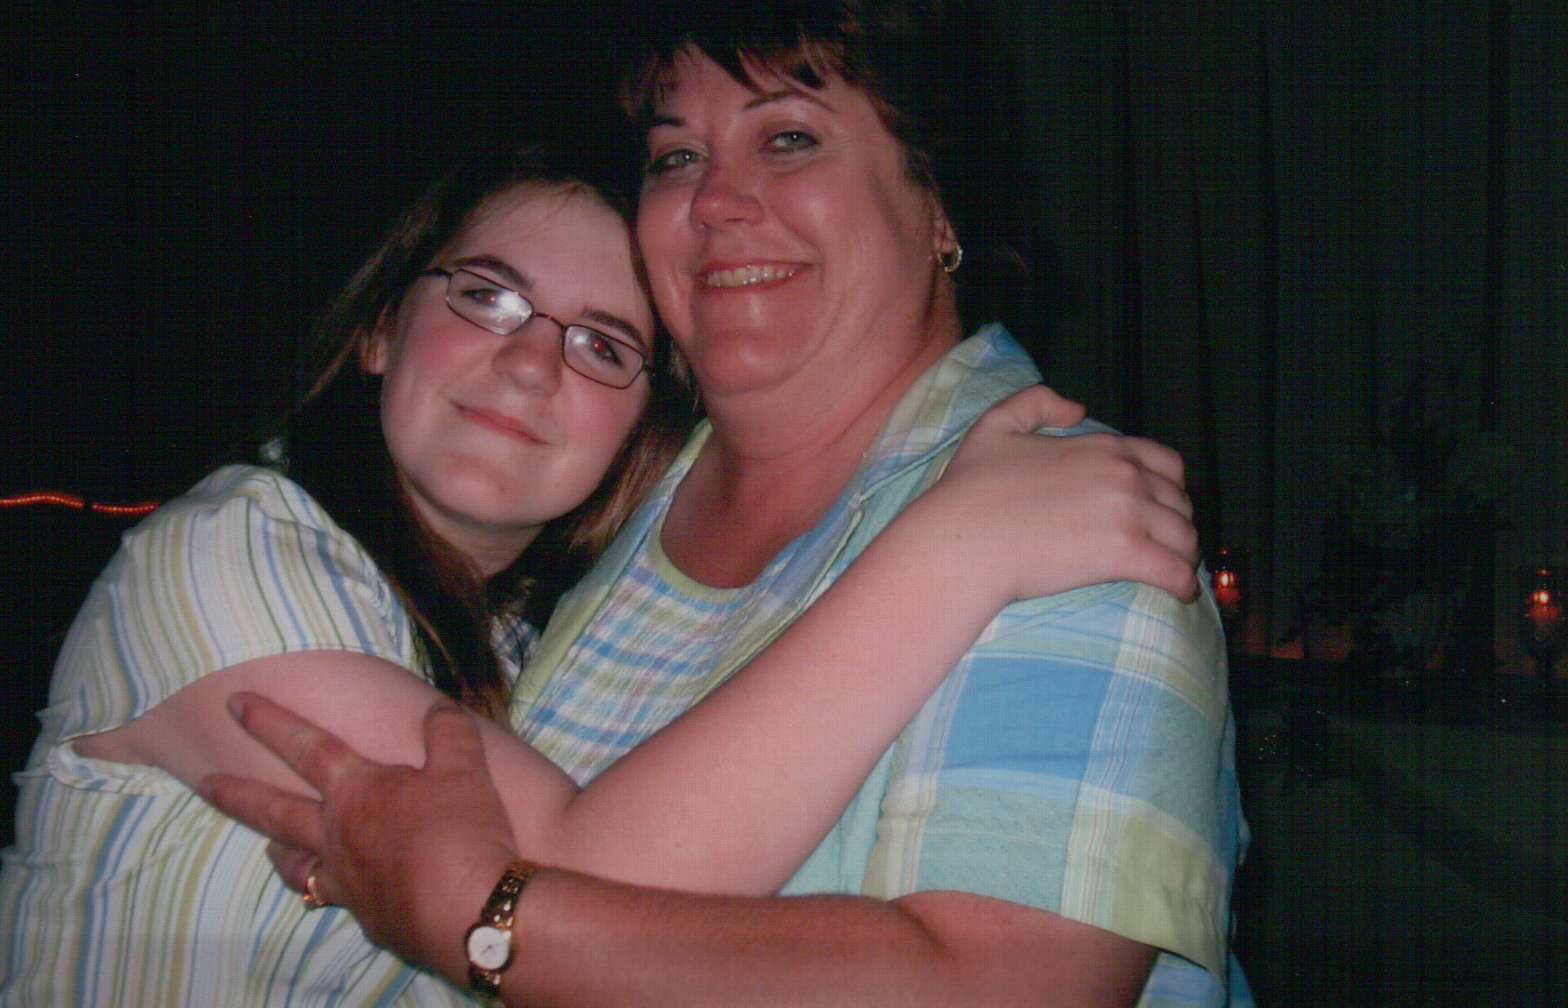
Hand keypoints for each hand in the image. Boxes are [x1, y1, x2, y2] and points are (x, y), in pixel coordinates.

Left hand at [200, 693, 518, 969]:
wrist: (468, 913)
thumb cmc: (460, 834)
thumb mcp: (465, 770)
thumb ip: (448, 734)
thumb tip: (439, 708)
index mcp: (357, 791)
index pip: (307, 747)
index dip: (270, 722)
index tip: (235, 704)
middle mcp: (336, 835)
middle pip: (275, 811)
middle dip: (237, 794)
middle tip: (204, 783)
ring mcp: (345, 880)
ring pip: (296, 865)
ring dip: (278, 851)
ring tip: (270, 847)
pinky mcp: (366, 915)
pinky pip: (335, 899)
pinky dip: (333, 890)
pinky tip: (346, 889)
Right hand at [930, 385, 1198, 602]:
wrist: (963, 539)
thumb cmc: (971, 488)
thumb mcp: (996, 425)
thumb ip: (1037, 402)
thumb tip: (1078, 409)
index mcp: (1104, 447)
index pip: (1167, 464)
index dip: (1169, 488)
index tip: (1159, 510)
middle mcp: (1125, 476)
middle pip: (1180, 503)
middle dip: (1176, 524)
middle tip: (1162, 546)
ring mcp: (1129, 514)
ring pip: (1186, 537)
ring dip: (1184, 555)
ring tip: (1172, 571)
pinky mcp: (1125, 555)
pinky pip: (1177, 571)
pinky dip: (1185, 584)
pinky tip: (1180, 593)